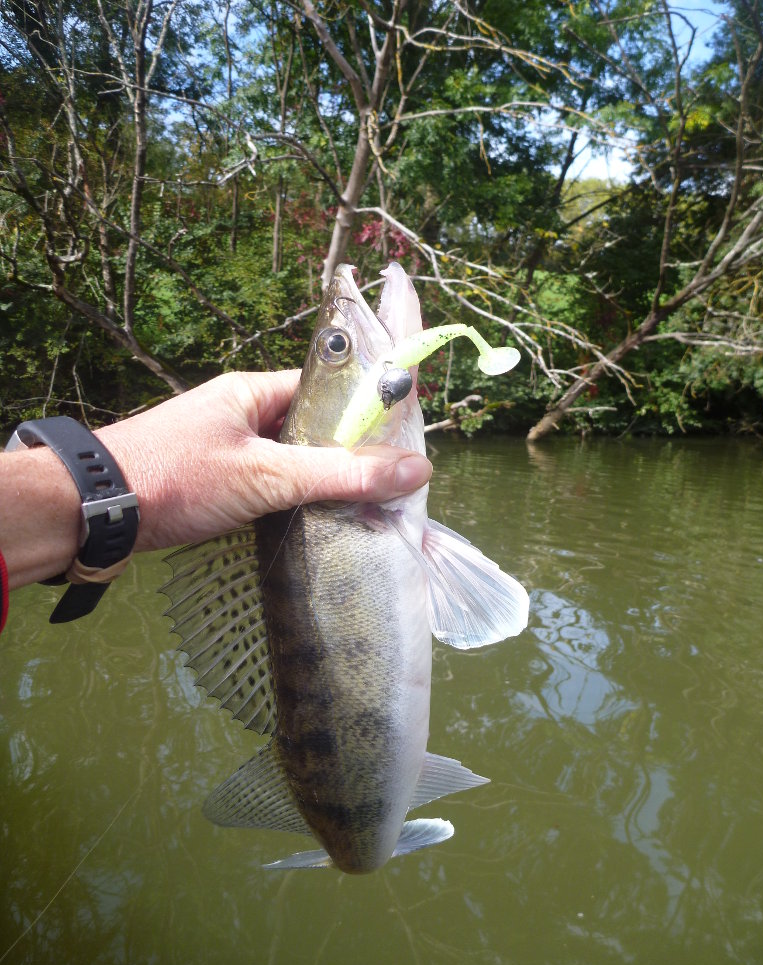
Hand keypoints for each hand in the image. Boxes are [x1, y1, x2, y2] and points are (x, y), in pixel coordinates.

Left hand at [96, 370, 431, 552]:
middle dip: (348, 455)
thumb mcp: (266, 475)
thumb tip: (415, 468)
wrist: (94, 512)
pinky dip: (294, 502)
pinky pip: (270, 486)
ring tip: (363, 508)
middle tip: (390, 485)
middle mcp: (242, 415)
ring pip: (292, 461)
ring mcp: (227, 451)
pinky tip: (316, 523)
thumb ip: (338, 474)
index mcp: (253, 392)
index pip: (326, 390)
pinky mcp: (216, 484)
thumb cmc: (176, 477)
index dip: (365, 410)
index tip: (403, 437)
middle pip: (313, 429)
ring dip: (321, 483)